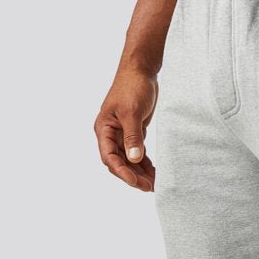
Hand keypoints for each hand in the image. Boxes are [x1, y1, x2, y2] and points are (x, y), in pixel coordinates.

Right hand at [94, 68, 158, 191]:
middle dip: (133, 176)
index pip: (109, 157)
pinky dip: (145, 164)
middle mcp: (110, 134)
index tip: (135, 182)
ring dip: (140, 172)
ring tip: (155, 184)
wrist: (141, 70)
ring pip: (130, 160)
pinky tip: (155, 173)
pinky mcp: (134, 133)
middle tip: (149, 187)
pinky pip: (138, 153)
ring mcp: (122, 134)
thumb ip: (133, 136)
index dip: (122, 172)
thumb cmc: (132, 86)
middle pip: (119, 162)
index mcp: (104, 129)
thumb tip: (134, 159)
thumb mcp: (132, 112)